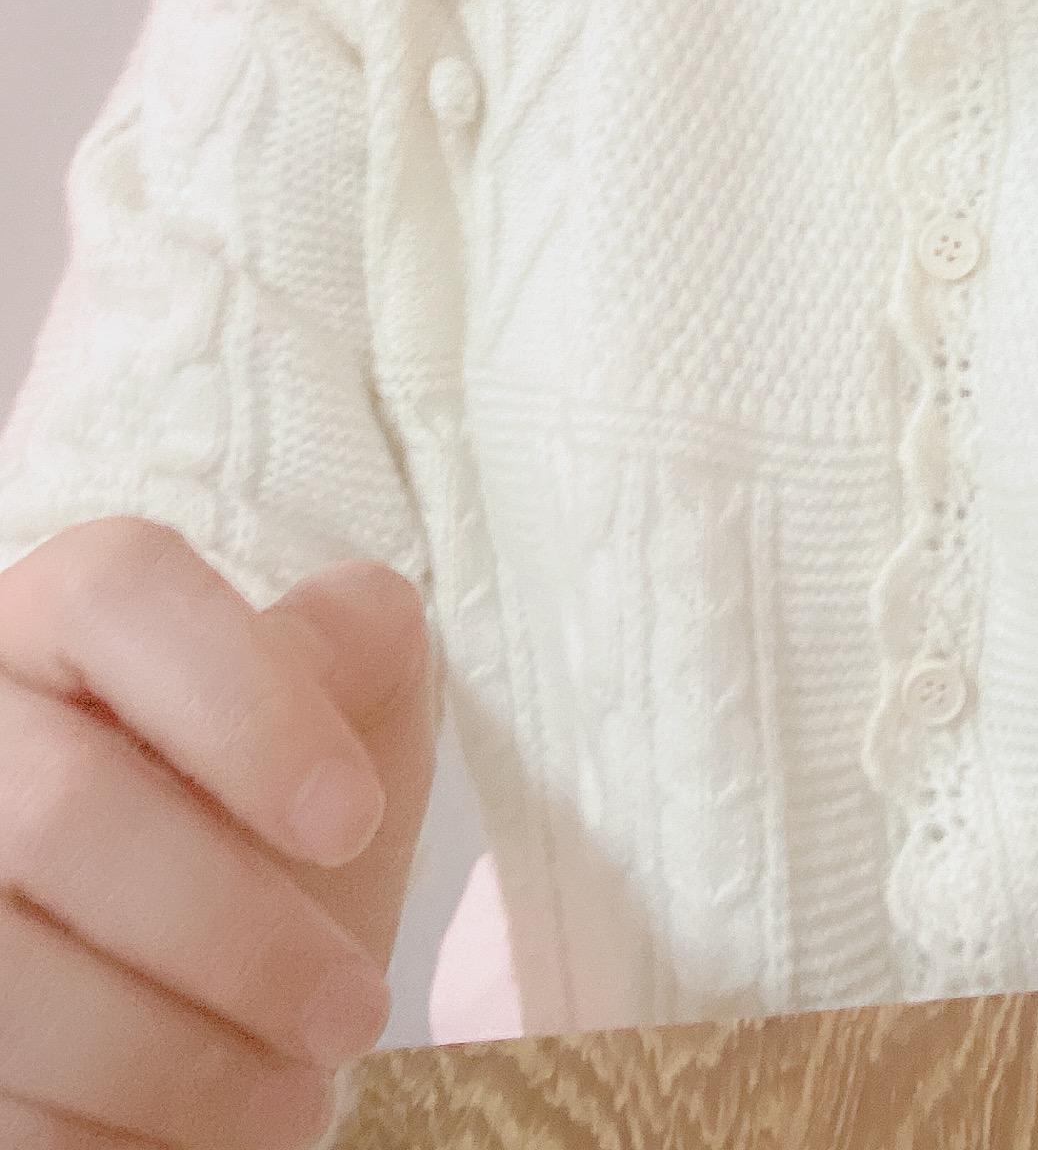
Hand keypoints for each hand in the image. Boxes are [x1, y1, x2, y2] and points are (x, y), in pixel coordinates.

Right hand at [0, 517, 437, 1148]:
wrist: (221, 1002)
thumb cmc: (282, 836)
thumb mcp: (352, 722)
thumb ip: (357, 648)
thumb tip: (346, 625)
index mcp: (62, 618)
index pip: (116, 589)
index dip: (241, 704)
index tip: (350, 822)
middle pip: (65, 809)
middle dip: (236, 934)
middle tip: (354, 1013)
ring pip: (13, 977)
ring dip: (179, 1062)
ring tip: (300, 1098)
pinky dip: (110, 1135)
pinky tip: (201, 1141)